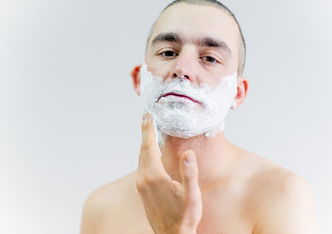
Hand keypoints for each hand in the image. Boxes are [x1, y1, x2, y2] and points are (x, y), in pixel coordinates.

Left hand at [136, 114, 202, 233]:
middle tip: (146, 117)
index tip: (147, 115)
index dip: (148, 130)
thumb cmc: (184, 217)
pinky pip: (142, 167)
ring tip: (148, 132)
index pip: (149, 146)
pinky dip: (145, 155)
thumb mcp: (191, 195)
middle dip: (145, 133)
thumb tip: (188, 152)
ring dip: (144, 144)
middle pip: (142, 150)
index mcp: (154, 176)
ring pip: (141, 158)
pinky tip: (151, 154)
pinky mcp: (143, 191)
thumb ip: (189, 173)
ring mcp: (141, 186)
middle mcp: (144, 179)